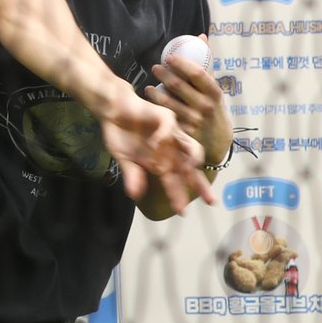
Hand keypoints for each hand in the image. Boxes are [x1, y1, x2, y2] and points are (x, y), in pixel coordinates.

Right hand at [97, 85, 212, 214]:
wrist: (112, 110)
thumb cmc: (120, 134)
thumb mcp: (125, 159)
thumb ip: (132, 175)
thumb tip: (134, 195)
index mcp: (162, 161)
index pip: (176, 180)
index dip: (179, 195)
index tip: (182, 212)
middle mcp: (171, 149)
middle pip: (191, 168)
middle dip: (200, 184)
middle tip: (209, 201)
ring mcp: (171, 133)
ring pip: (192, 147)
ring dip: (192, 159)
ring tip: (187, 170)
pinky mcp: (164, 117)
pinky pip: (170, 128)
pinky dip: (163, 137)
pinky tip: (154, 146)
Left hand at [145, 39, 232, 167]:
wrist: (217, 141)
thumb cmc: (213, 108)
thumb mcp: (214, 89)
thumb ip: (206, 64)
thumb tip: (201, 37)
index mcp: (214, 92)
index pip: (197, 73)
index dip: (181, 62)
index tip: (170, 56)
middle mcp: (204, 106)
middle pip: (178, 85)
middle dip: (164, 73)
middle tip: (155, 67)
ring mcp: (193, 120)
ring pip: (168, 102)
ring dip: (155, 91)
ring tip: (149, 85)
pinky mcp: (182, 132)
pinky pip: (166, 115)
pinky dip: (156, 106)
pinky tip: (151, 100)